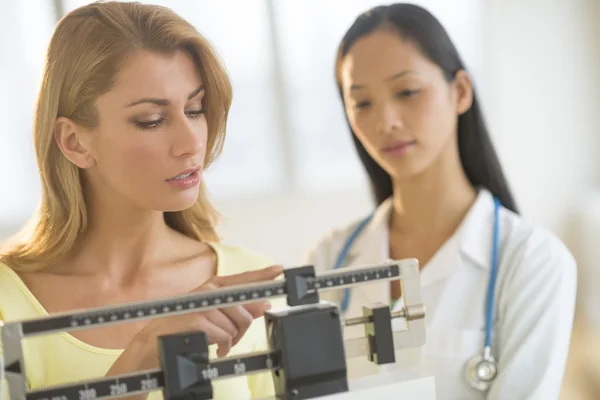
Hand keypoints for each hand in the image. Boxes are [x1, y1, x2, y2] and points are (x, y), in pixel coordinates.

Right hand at [107, 265, 282, 375]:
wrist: (154, 344)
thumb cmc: (183, 329)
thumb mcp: (213, 317)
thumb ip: (238, 309)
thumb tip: (264, 304)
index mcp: (212, 287)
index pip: (243, 278)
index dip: (263, 274)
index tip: (280, 269)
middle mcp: (208, 291)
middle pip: (245, 309)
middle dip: (242, 329)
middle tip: (230, 339)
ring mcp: (202, 304)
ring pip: (236, 325)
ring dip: (230, 340)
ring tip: (219, 344)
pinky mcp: (198, 320)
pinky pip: (225, 336)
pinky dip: (222, 346)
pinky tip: (215, 348)